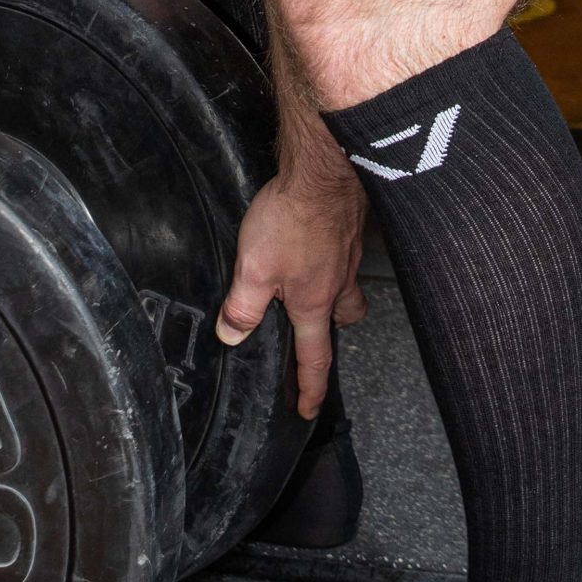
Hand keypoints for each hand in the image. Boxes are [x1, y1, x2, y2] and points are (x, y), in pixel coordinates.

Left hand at [216, 167, 367, 418]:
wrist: (324, 173)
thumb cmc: (293, 217)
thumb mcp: (253, 268)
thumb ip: (243, 306)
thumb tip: (232, 336)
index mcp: (314, 302)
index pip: (314, 357)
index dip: (310, 389)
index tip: (309, 408)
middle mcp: (336, 284)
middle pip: (341, 320)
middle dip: (328, 333)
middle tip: (315, 335)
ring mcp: (347, 257)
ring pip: (347, 289)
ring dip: (335, 296)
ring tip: (314, 289)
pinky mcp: (349, 231)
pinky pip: (345, 258)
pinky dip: (334, 261)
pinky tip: (316, 245)